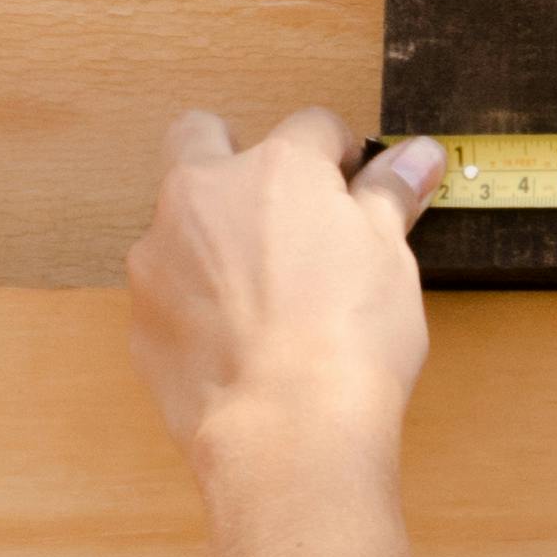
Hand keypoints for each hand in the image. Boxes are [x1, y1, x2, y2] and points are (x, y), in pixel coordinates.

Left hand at [127, 108, 443, 464]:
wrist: (285, 429)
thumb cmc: (347, 339)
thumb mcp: (390, 257)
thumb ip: (389, 195)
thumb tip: (416, 155)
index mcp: (277, 169)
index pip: (312, 127)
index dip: (341, 155)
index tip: (356, 187)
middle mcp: (204, 194)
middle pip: (202, 134)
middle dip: (237, 154)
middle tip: (282, 209)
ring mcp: (160, 253)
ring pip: (179, 217)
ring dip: (214, 234)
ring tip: (264, 293)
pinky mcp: (140, 312)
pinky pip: (167, 285)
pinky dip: (197, 297)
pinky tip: (239, 339)